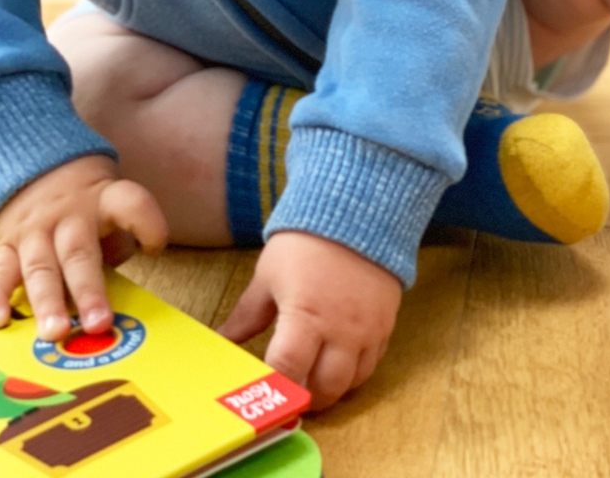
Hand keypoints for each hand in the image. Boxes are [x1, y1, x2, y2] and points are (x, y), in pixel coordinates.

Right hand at [0, 155, 167, 341]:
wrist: (38, 171)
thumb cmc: (89, 205)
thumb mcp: (112, 208)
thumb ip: (116, 243)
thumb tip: (113, 292)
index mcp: (105, 200)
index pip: (131, 204)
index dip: (147, 224)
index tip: (155, 248)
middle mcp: (70, 216)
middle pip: (80, 253)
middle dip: (89, 291)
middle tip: (99, 324)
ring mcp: (36, 230)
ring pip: (41, 268)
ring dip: (48, 303)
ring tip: (55, 333)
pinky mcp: (7, 245)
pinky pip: (0, 272)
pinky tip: (0, 320)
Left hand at [217, 231, 401, 411]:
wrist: (357, 211)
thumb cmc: (306, 242)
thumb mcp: (269, 274)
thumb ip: (247, 314)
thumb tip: (222, 340)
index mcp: (306, 318)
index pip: (288, 372)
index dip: (275, 390)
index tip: (264, 394)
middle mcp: (341, 331)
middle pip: (325, 388)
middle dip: (306, 399)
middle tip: (291, 394)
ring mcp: (368, 329)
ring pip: (353, 381)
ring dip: (332, 388)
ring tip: (314, 380)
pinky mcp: (386, 322)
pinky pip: (373, 362)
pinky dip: (355, 370)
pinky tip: (340, 360)